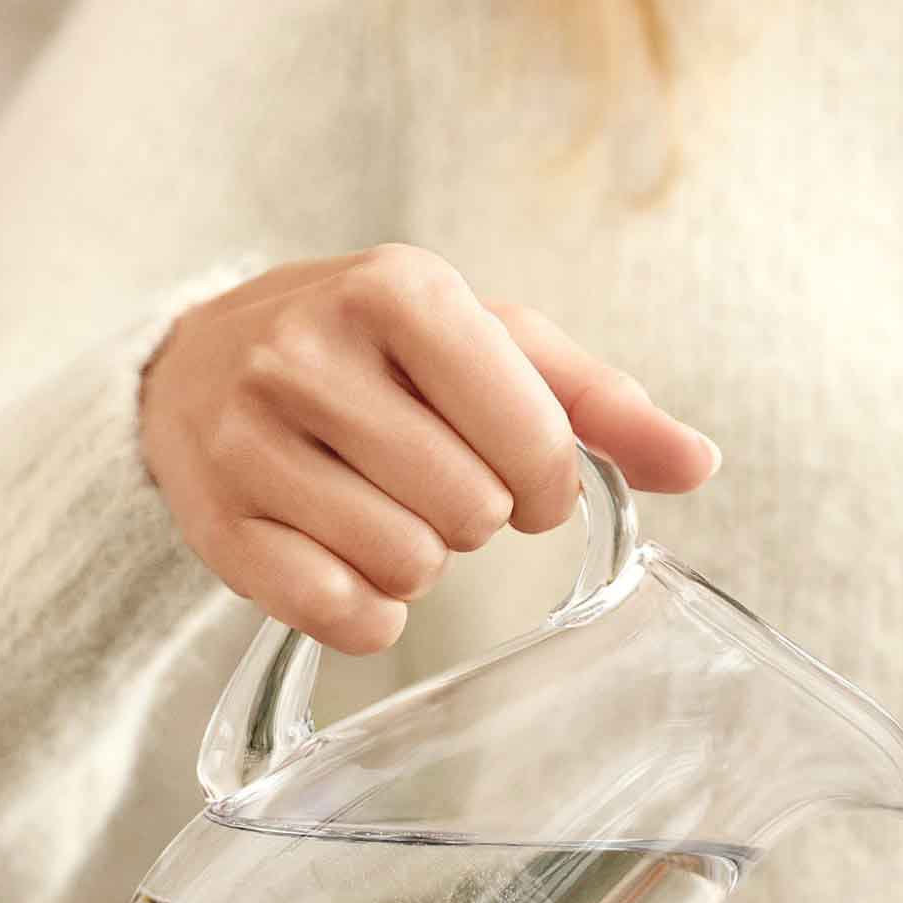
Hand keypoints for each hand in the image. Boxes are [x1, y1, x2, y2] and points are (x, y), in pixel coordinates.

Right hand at [140, 245, 719, 653]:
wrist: (202, 360)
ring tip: (386, 512)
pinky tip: (347, 560)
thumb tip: (700, 463)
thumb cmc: (378, 355)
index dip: (546, 484)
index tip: (519, 474)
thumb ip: (601, 405)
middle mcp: (308, 349)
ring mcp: (248, 435)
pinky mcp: (216, 520)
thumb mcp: (492, 347)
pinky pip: (337, 613)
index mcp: (399, 289)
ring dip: (421, 563)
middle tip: (437, 486)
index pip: (531, 439)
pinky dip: (366, 612)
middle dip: (477, 518)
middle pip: (470, 512)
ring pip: (405, 567)